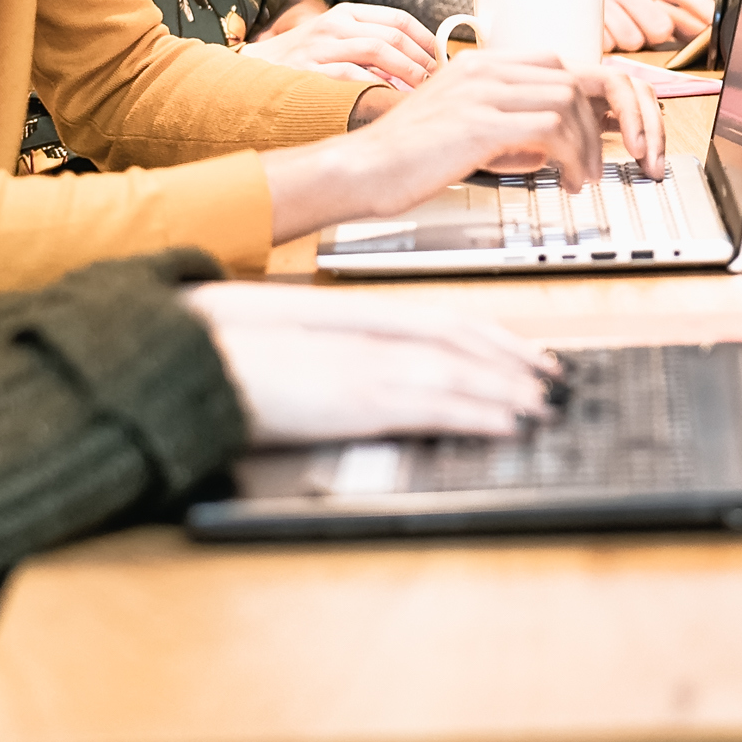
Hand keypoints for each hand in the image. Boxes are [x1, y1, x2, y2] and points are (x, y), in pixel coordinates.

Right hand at [180, 281, 554, 444]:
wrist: (188, 355)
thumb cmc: (226, 353)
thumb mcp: (290, 351)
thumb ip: (334, 359)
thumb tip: (366, 380)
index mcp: (353, 322)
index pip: (440, 318)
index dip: (488, 334)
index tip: (521, 351)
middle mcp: (367, 335)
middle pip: (460, 338)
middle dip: (512, 359)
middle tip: (553, 378)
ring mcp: (364, 364)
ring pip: (458, 370)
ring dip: (508, 388)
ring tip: (544, 404)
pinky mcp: (357, 397)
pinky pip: (434, 404)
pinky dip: (478, 411)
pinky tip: (507, 422)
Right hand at [242, 2, 439, 89]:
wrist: (250, 72)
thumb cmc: (301, 60)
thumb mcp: (334, 40)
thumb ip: (368, 45)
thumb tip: (415, 66)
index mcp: (345, 14)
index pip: (398, 18)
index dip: (425, 38)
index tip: (441, 57)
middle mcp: (335, 25)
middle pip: (393, 35)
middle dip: (421, 58)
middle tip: (436, 79)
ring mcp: (322, 47)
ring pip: (378, 51)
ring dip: (406, 71)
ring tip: (420, 89)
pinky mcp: (310, 70)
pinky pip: (354, 76)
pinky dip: (377, 87)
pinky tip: (390, 99)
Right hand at [265, 50, 664, 240]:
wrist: (360, 170)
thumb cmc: (406, 158)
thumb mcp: (465, 129)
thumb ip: (508, 124)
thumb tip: (556, 142)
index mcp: (481, 64)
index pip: (559, 64)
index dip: (593, 97)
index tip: (610, 129)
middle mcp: (485, 69)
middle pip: (575, 78)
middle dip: (606, 118)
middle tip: (613, 155)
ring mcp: (482, 92)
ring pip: (569, 102)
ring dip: (589, 145)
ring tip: (583, 178)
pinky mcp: (480, 122)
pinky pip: (551, 128)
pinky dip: (573, 157)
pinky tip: (568, 181)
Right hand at [572, 0, 714, 51]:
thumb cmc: (600, 1)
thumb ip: (668, 10)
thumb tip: (707, 29)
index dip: (703, 9)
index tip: (718, 27)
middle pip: (660, 25)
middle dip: (654, 36)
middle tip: (638, 29)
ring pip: (634, 40)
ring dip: (628, 44)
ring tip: (613, 32)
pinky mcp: (583, 20)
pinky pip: (611, 47)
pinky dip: (608, 48)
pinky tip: (599, 35)